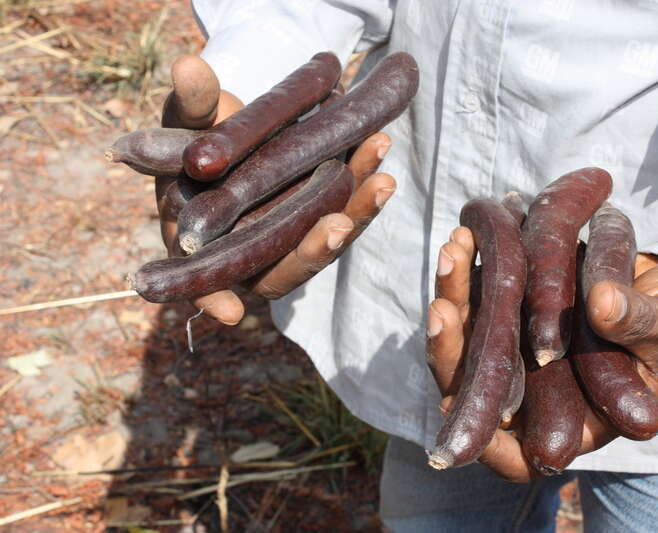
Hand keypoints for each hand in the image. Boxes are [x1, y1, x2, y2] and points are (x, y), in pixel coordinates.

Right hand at [156, 55, 395, 324]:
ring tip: (382, 179)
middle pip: (283, 269)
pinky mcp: (319, 218)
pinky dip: (363, 186)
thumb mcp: (188, 119)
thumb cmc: (196, 134)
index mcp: (205, 244)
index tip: (231, 313)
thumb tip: (189, 66)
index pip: (204, 282)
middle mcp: (252, 252)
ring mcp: (290, 238)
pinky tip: (379, 151)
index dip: (213, 299)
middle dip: (313, 250)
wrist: (237, 129)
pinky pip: (344, 210)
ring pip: (323, 242)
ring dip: (355, 213)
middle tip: (337, 225)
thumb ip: (192, 104)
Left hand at [427, 229, 657, 482]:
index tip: (461, 408)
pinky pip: (483, 297)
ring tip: (453, 250)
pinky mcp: (517, 309)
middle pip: (478, 389)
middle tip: (442, 312)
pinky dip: (472, 269)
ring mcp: (522, 350)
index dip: (485, 444)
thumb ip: (641, 324)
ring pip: (471, 338)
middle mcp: (537, 391)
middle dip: (451, 351)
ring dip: (454, 296)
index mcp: (575, 422)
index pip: (517, 457)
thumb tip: (602, 303)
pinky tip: (467, 235)